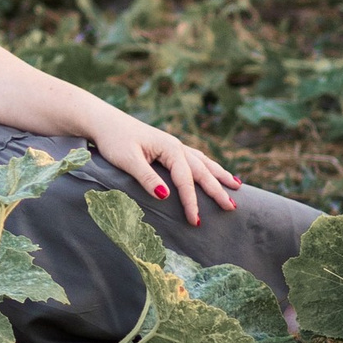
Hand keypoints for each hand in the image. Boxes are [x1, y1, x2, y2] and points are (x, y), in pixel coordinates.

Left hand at [83, 106, 241, 227]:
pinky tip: (213, 170)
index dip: (192, 202)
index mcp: (169, 148)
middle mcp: (176, 146)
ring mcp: (174, 145)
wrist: (105, 121)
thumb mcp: (127, 160)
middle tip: (232, 207)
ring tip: (237, 186)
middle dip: (218, 189)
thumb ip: (146, 177)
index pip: (185, 180)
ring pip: (203, 162)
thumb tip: (166, 195)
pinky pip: (195, 158)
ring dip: (220, 175)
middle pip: (202, 171)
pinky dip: (207, 166)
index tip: (196, 221)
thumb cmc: (114, 140)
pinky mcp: (168, 147)